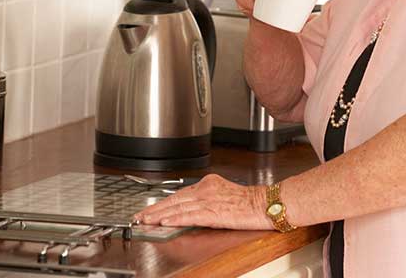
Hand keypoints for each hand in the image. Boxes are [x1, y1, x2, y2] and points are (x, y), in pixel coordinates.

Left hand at [133, 174, 272, 229]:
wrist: (266, 204)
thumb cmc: (250, 202)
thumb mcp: (225, 193)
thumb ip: (207, 199)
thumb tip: (191, 209)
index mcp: (209, 183)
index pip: (180, 194)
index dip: (162, 203)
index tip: (149, 210)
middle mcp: (206, 189)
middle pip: (175, 199)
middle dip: (154, 209)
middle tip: (139, 216)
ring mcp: (209, 200)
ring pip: (178, 208)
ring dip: (159, 215)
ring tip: (145, 221)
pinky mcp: (213, 212)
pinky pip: (190, 216)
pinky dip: (175, 219)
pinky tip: (165, 223)